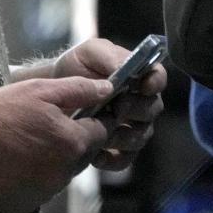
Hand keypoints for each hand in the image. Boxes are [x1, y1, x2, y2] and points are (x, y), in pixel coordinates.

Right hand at [0, 77, 113, 212]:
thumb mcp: (37, 90)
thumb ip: (77, 89)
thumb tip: (108, 89)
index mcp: (71, 143)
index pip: (100, 132)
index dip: (91, 119)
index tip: (76, 112)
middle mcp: (64, 172)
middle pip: (82, 155)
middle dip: (70, 140)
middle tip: (42, 125)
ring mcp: (46, 192)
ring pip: (61, 172)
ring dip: (52, 159)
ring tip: (24, 142)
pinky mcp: (27, 204)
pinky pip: (40, 188)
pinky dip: (33, 177)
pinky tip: (13, 161)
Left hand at [55, 38, 166, 171]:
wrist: (54, 90)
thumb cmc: (76, 67)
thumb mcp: (89, 52)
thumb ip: (109, 56)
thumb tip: (125, 67)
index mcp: (139, 76)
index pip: (158, 78)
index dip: (155, 83)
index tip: (143, 86)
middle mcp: (141, 103)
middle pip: (152, 109)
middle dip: (135, 109)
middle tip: (115, 108)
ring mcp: (131, 127)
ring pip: (140, 137)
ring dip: (121, 135)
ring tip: (99, 129)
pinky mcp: (117, 148)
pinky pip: (123, 159)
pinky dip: (111, 159)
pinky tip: (94, 154)